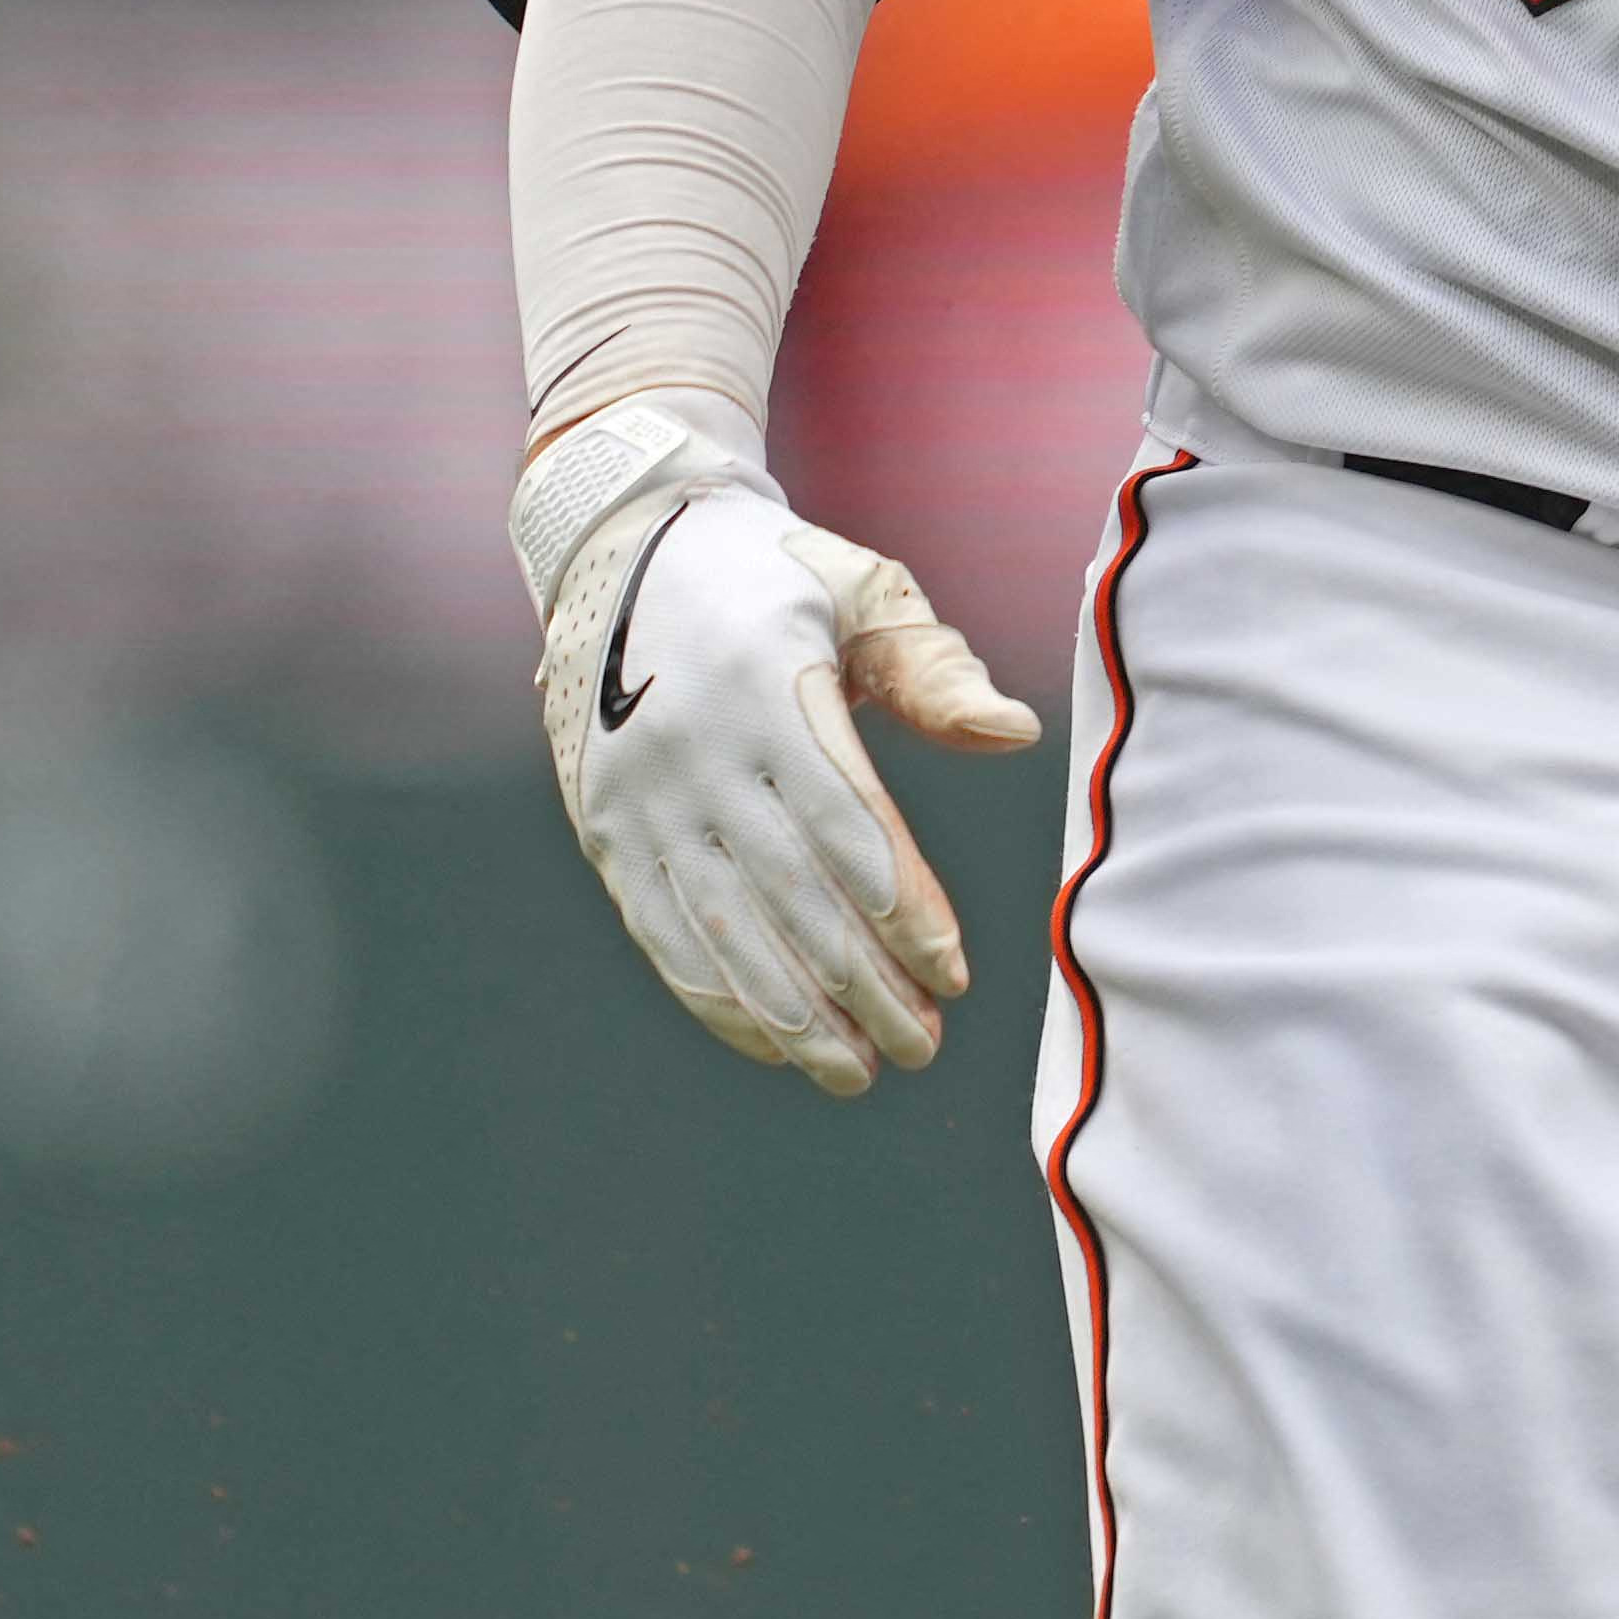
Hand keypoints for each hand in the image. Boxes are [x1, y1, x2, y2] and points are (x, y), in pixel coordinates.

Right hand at [520, 400, 1038, 1096]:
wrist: (626, 546)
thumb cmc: (776, 574)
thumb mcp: (861, 590)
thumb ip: (936, 671)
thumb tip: (1015, 735)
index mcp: (768, 687)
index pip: (849, 828)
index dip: (904, 910)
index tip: (952, 973)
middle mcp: (694, 749)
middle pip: (793, 897)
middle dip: (862, 986)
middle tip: (923, 1045)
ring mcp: (638, 795)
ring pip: (723, 931)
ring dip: (792, 1016)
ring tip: (856, 1072)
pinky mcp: (603, 825)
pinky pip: (661, 932)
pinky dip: (717, 997)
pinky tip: (773, 1044)